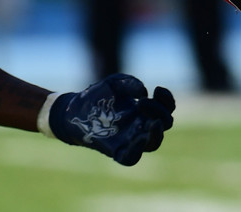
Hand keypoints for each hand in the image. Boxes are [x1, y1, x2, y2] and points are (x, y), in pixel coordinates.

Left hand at [44, 73, 174, 165]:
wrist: (73, 110)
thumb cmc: (96, 97)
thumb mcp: (112, 84)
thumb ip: (128, 82)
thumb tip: (143, 92)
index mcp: (144, 111)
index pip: (165, 108)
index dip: (167, 100)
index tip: (158, 89)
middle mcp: (141, 126)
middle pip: (163, 125)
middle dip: (159, 113)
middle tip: (143, 103)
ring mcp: (130, 139)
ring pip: (152, 143)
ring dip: (155, 134)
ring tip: (153, 123)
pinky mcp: (116, 150)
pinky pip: (131, 157)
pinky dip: (137, 151)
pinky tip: (138, 138)